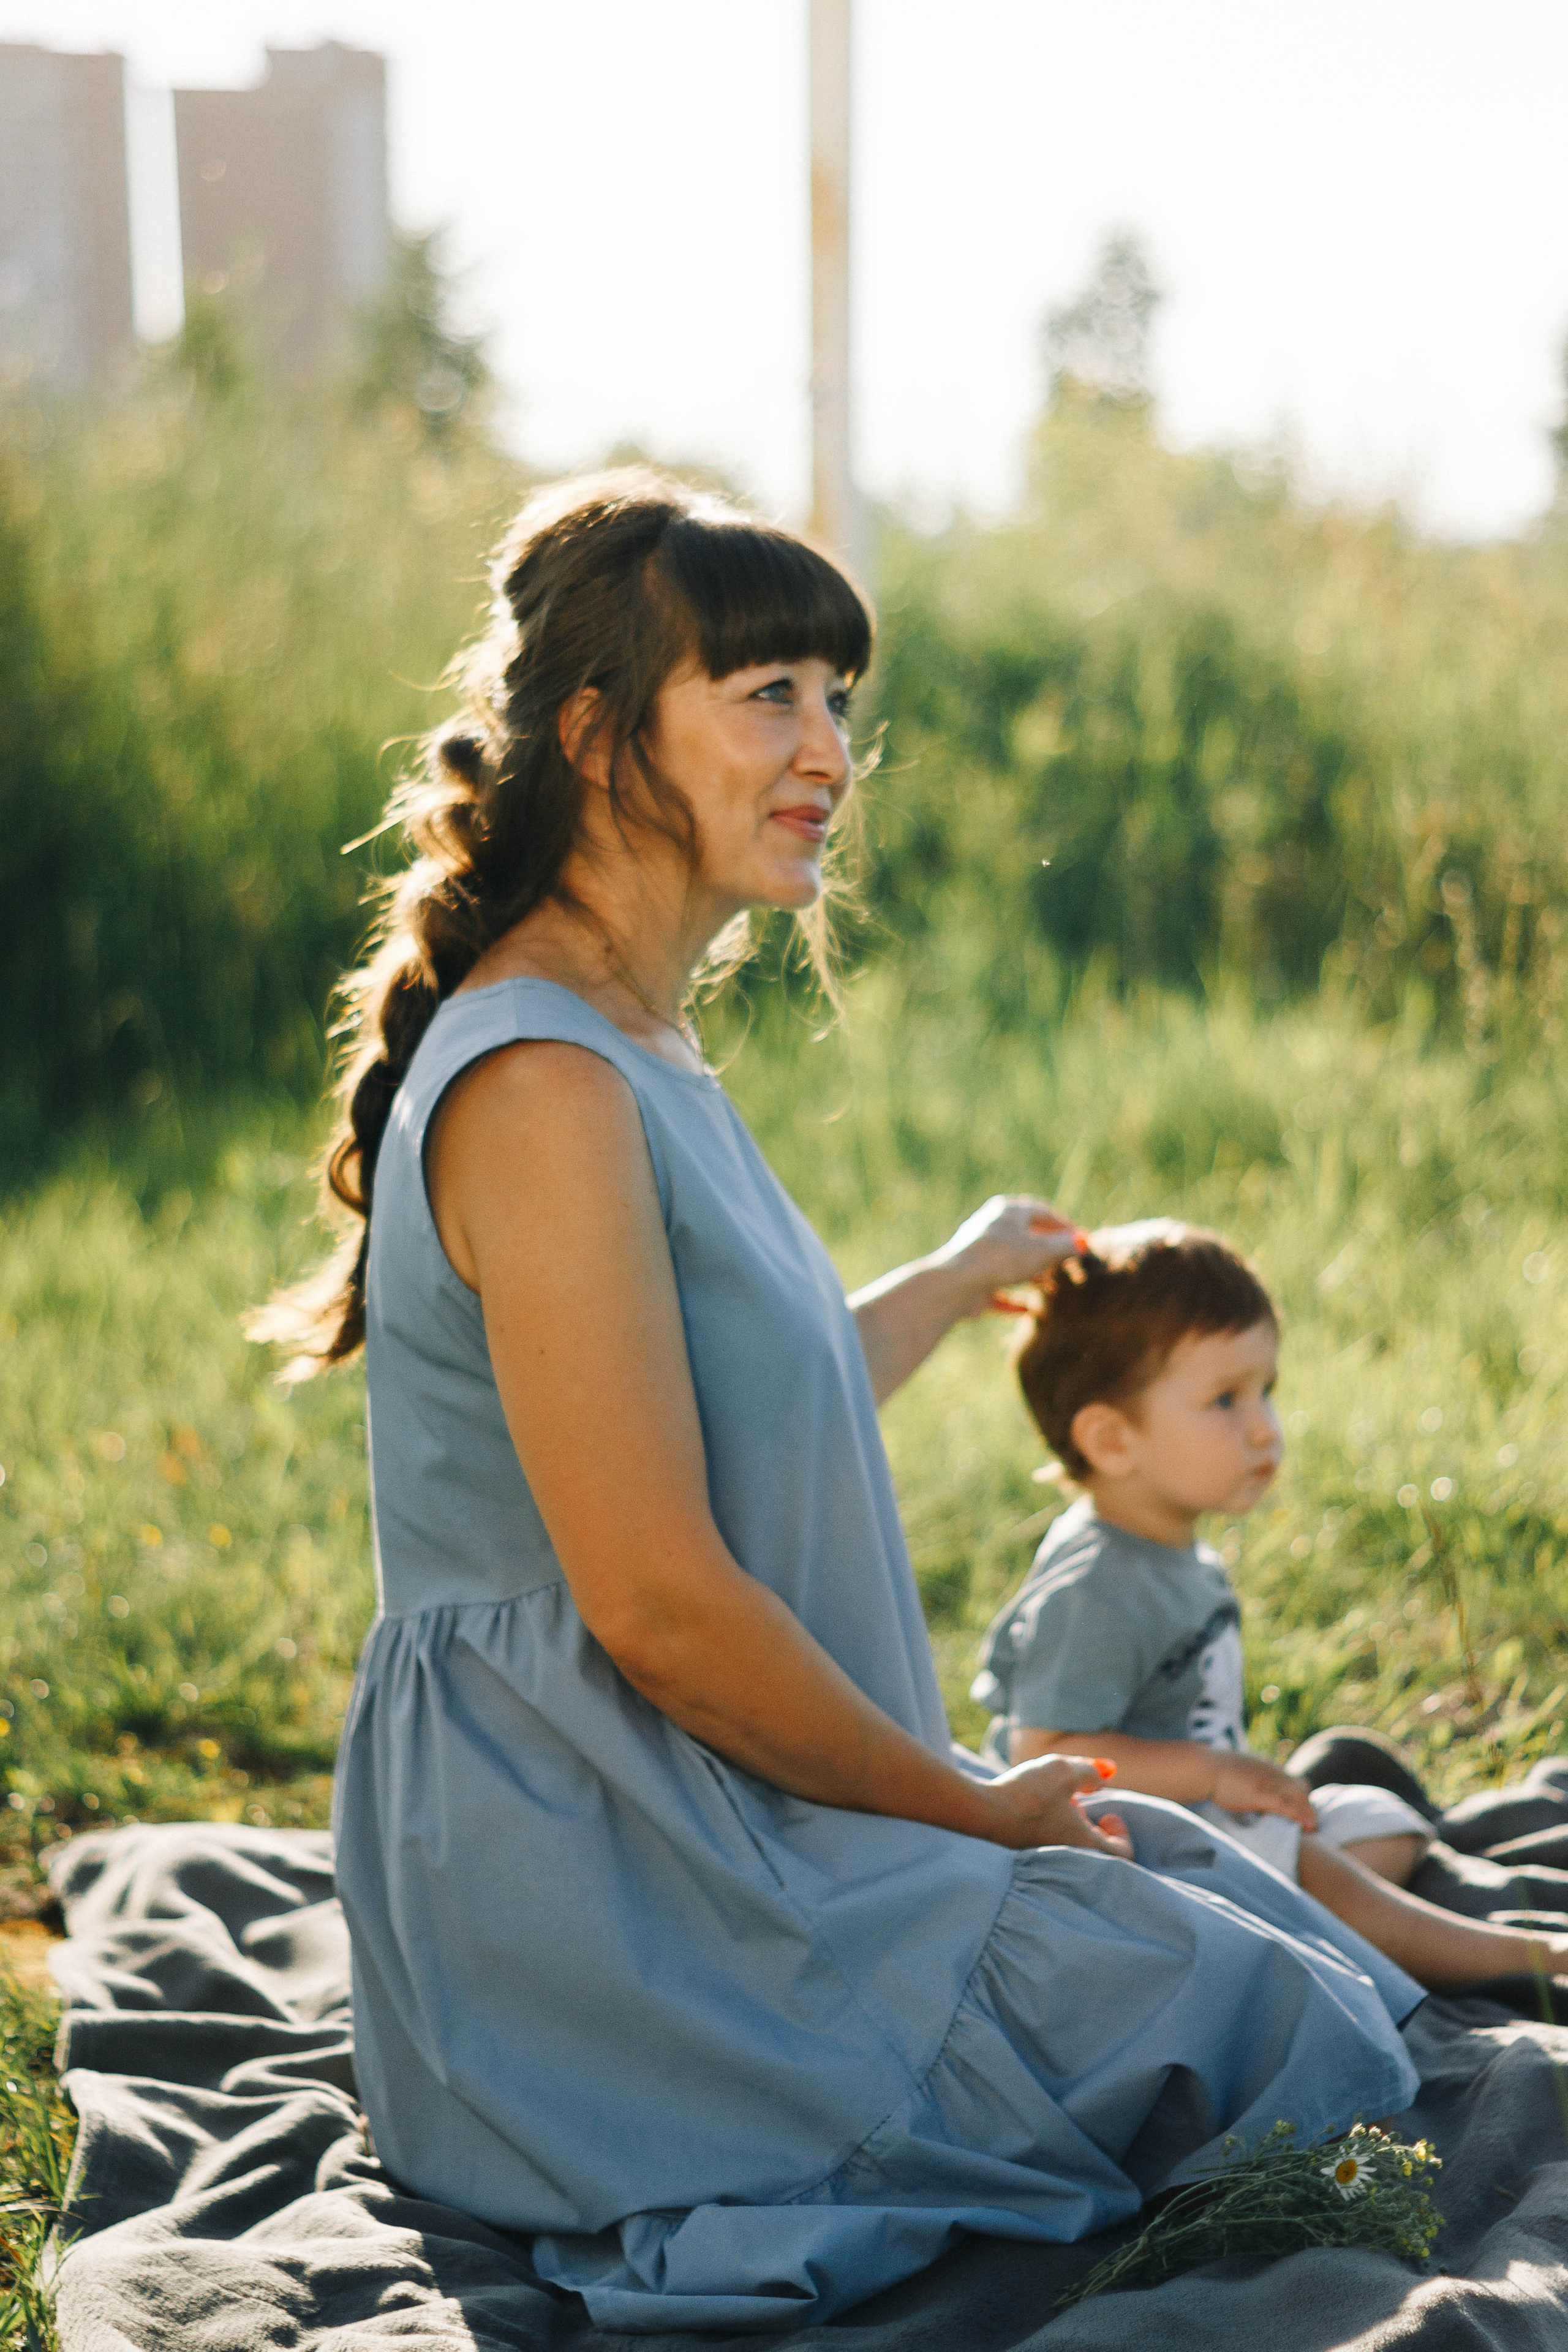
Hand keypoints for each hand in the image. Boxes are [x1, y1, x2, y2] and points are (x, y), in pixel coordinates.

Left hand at [932, 1194, 1081, 1318]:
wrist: (956, 1284)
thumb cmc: (1002, 1259)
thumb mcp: (1042, 1251)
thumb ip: (1064, 1246)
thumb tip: (1083, 1242)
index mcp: (1006, 1211)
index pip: (1041, 1212)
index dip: (1064, 1226)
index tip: (1081, 1240)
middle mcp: (990, 1228)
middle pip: (1025, 1237)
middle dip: (1048, 1251)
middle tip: (1068, 1263)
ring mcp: (978, 1255)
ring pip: (1011, 1263)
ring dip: (1032, 1274)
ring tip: (1053, 1286)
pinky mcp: (970, 1281)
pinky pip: (997, 1289)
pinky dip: (1014, 1298)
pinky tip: (1028, 1310)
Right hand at [981, 1753, 1134, 1856]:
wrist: (983, 1811)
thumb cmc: (1030, 1794)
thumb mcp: (1064, 1771)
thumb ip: (1090, 1771)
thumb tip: (1104, 1774)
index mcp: (1086, 1846)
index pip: (1120, 1854)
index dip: (1120, 1834)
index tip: (1106, 1814)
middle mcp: (1068, 1856)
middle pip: (1092, 1846)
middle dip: (1089, 1820)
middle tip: (1077, 1800)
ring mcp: (1045, 1855)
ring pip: (1068, 1841)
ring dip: (1068, 1818)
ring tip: (1054, 1795)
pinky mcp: (1026, 1849)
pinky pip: (1048, 1839)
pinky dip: (1050, 1822)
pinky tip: (1035, 1801)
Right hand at [1209, 1753, 1317, 1827]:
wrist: (1206, 1768)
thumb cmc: (1216, 1772)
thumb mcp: (1238, 1772)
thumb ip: (1248, 1780)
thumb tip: (1247, 1789)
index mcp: (1266, 1768)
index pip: (1293, 1781)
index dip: (1300, 1797)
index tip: (1302, 1811)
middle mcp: (1272, 1773)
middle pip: (1299, 1789)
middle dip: (1306, 1806)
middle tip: (1309, 1825)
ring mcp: (1268, 1783)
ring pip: (1297, 1798)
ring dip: (1307, 1813)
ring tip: (1313, 1828)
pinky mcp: (1262, 1794)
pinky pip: (1286, 1806)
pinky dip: (1299, 1815)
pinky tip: (1307, 1826)